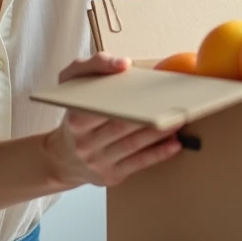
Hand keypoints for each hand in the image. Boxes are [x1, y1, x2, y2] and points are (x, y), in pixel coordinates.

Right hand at [44, 52, 182, 188]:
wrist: (62, 157)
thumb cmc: (75, 113)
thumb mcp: (72, 82)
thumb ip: (95, 64)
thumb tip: (123, 64)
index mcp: (76, 117)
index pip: (105, 106)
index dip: (128, 99)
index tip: (150, 90)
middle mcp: (84, 142)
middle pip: (121, 126)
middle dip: (149, 116)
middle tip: (174, 105)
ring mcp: (97, 161)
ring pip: (132, 145)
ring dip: (158, 134)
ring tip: (178, 120)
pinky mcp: (110, 175)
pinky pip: (138, 163)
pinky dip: (158, 154)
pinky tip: (175, 144)